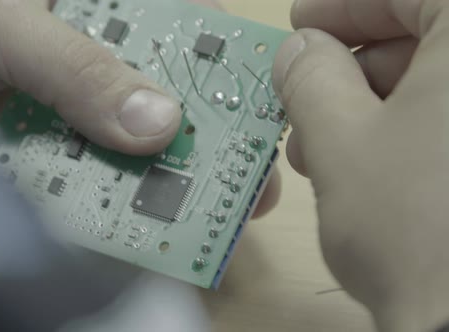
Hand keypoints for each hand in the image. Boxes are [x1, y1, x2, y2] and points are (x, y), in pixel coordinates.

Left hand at [0, 0, 277, 216]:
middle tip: (244, 180)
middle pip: (161, 89)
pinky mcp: (38, 146)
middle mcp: (83, 51)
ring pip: (127, 139)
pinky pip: (83, 174)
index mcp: (85, 3)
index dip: (219, 56)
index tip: (258, 102)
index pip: (174, 17)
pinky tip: (135, 224)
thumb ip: (74, 68)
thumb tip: (158, 122)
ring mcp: (61, 103)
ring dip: (159, 178)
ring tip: (201, 214)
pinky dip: (107, 200)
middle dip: (202, 135)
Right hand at [274, 0, 448, 330]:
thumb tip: (299, 51)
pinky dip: (411, 134)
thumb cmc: (413, 228)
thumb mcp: (339, 141)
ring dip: (373, 107)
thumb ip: (310, 78)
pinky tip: (369, 167)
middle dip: (352, 68)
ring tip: (321, 147)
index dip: (341, 6)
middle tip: (303, 96)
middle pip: (426, 36)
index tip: (301, 25)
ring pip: (440, 85)